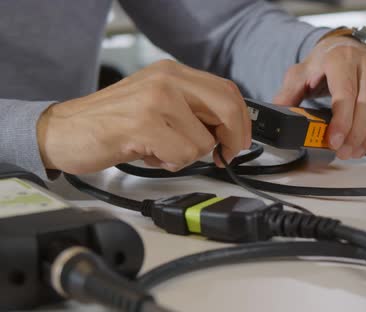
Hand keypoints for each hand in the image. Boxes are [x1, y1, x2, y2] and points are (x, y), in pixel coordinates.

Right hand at [37, 59, 250, 173]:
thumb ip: (191, 110)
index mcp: (173, 72)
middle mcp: (167, 79)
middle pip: (227, 108)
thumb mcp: (157, 103)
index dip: (242, 120)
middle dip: (232, 140)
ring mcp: (156, 100)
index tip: (240, 141)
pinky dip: (171, 163)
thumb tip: (228, 132)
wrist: (64, 131)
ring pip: (204, 140)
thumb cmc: (111, 122)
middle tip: (223, 156)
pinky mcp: (144, 124)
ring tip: (160, 150)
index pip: (227, 90)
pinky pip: (184, 154)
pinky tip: (149, 155)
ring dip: (187, 156)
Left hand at [274, 35, 365, 158]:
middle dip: (357, 134)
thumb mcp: (300, 75)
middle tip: (343, 152)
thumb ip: (288, 95)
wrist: (345, 50)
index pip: (346, 92)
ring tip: (354, 151)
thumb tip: (277, 114)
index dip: (342, 120)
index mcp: (341, 59)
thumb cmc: (325, 65)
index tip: (334, 141)